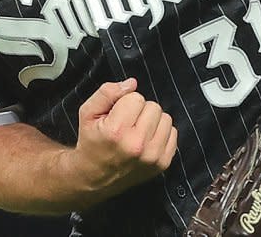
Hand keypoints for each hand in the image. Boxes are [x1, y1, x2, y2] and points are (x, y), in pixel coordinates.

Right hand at [66, 78, 177, 197]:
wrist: (94, 177)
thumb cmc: (91, 141)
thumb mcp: (87, 113)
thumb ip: (107, 92)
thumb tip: (132, 83)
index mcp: (116, 131)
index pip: (136, 97)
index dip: (125, 103)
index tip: (117, 115)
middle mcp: (137, 145)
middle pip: (153, 107)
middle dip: (140, 111)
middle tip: (126, 124)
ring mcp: (152, 157)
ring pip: (165, 118)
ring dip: (152, 121)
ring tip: (137, 131)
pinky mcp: (162, 164)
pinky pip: (173, 133)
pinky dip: (161, 133)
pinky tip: (146, 140)